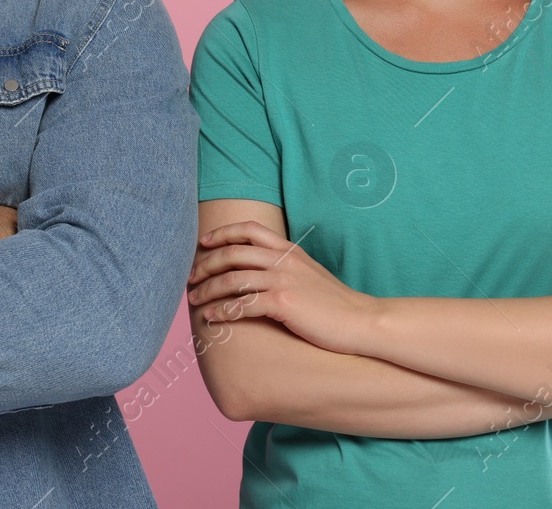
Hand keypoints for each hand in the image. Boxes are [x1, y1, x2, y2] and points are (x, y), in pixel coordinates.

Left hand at [187, 220, 376, 354]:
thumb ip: (286, 268)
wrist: (361, 321)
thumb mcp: (310, 275)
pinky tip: (211, 318)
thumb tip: (261, 274)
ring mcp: (283, 280)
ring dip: (208, 289)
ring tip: (194, 300)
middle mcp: (284, 260)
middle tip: (190, 277)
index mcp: (290, 250)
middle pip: (233, 252)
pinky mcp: (283, 304)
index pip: (250, 229)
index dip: (223, 232)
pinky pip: (242, 305)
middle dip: (206, 263)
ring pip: (232, 279)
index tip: (204, 242)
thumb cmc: (335, 304)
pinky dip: (222, 311)